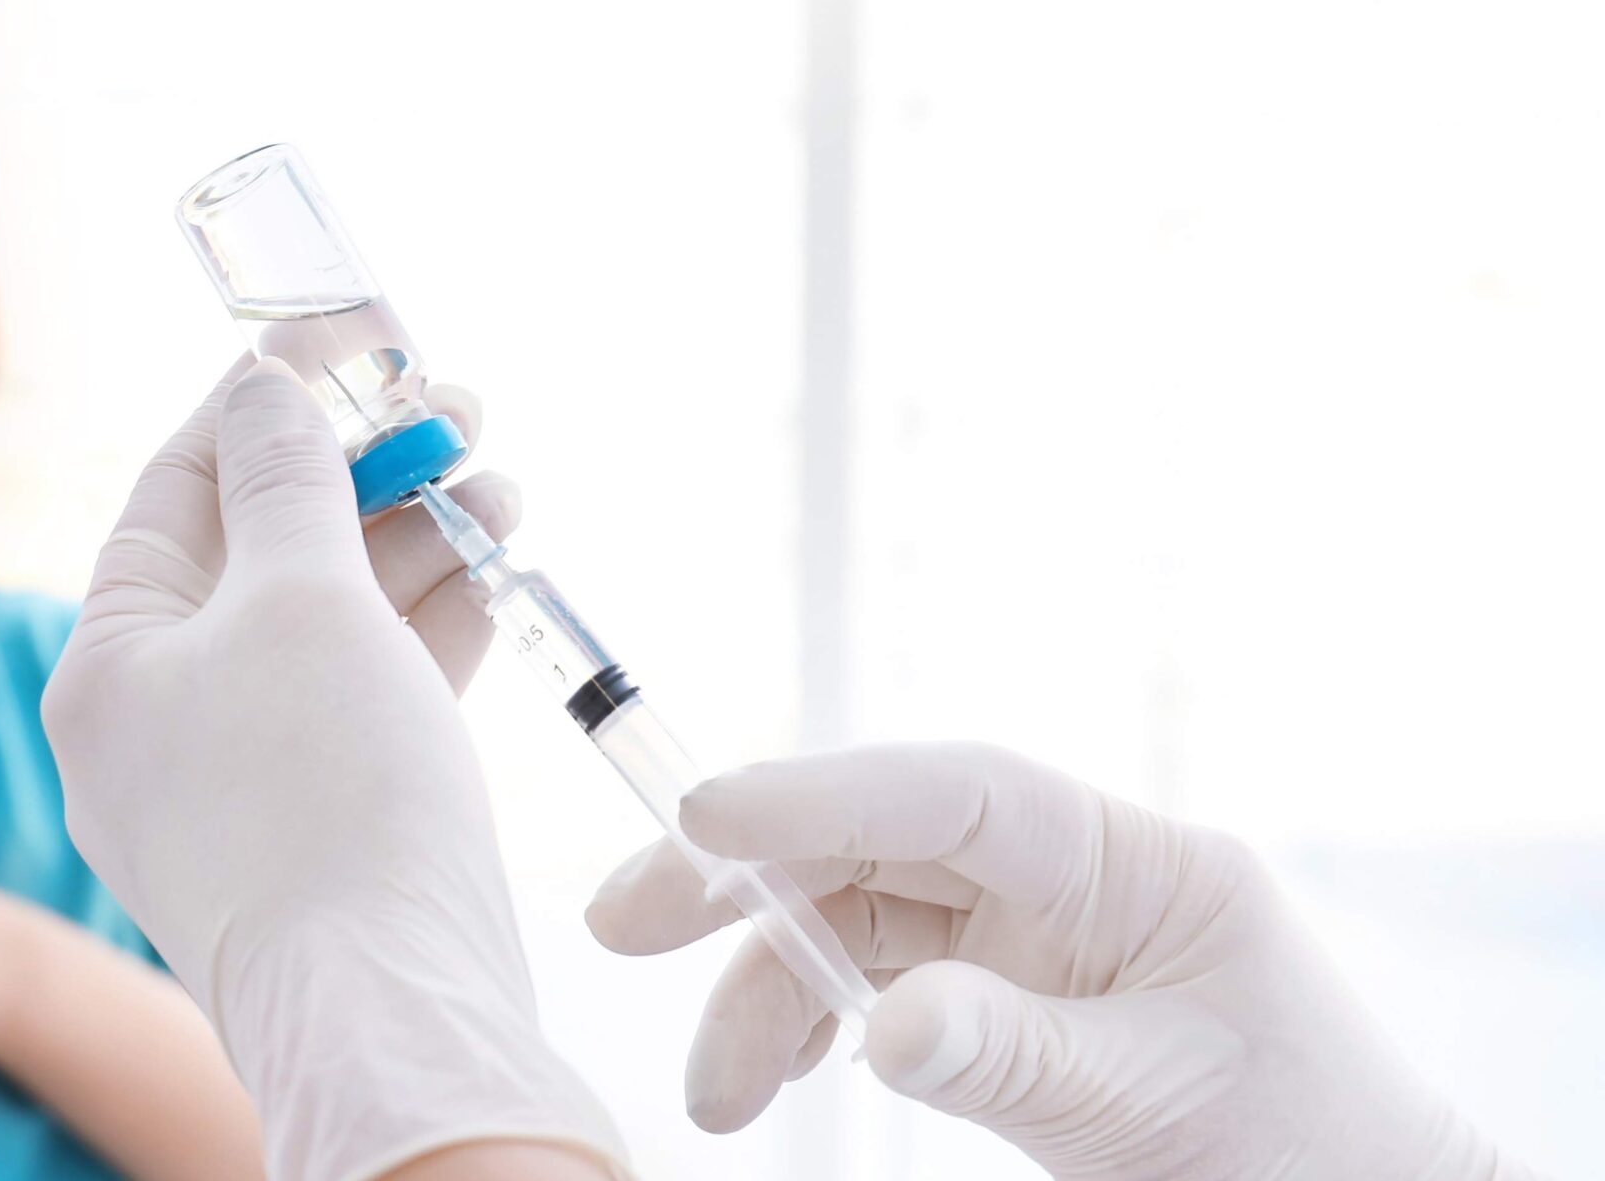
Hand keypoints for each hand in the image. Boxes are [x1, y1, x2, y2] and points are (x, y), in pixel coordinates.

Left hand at [41, 358, 626, 1180]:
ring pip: (321, 629)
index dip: (255, 409)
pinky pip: (360, 703)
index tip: (338, 349)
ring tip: (496, 478)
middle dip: (359, 475)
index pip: (170, 495)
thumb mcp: (301, 600)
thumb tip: (267, 389)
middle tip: (450, 407)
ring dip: (408, 544)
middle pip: (255, 556)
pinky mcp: (317, 835)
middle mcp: (155, 728)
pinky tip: (490, 568)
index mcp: (107, 668)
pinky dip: (421, 632)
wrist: (389, 1016)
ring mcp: (238, 789)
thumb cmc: (322, 798)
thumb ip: (286, 482)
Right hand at [587, 742, 1533, 1179]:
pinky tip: (774, 1074)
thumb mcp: (1162, 1102)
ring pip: (852, 925)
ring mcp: (1025, 936)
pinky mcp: (999, 997)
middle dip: (742, 881)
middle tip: (624, 926)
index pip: (955, 794)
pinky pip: (873, 983)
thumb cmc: (1308, 1141)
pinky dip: (807, 1023)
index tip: (701, 815)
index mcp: (1131, 860)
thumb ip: (1019, 1056)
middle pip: (870, 844)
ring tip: (715, 1099)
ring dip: (762, 996)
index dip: (820, 790)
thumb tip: (881, 1024)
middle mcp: (1063, 877)